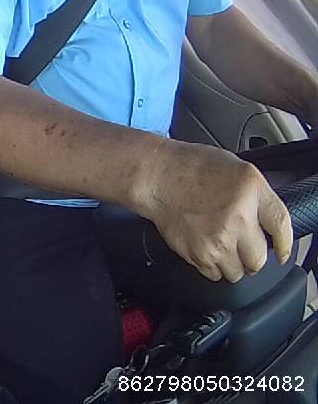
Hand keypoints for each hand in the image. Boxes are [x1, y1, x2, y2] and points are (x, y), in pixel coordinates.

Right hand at [133, 141, 292, 282]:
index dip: (285, 244)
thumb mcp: (238, 169)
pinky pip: (213, 274)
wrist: (156, 177)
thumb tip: (272, 226)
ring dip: (233, 264)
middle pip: (259, 259)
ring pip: (237, 272)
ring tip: (221, 247)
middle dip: (253, 256)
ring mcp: (215, 240)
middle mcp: (235, 218)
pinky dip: (212, 266)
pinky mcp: (195, 253)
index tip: (282, 252)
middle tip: (244, 246)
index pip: (281, 227)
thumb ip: (260, 197)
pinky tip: (205, 247)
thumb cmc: (192, 168)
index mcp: (249, 192)